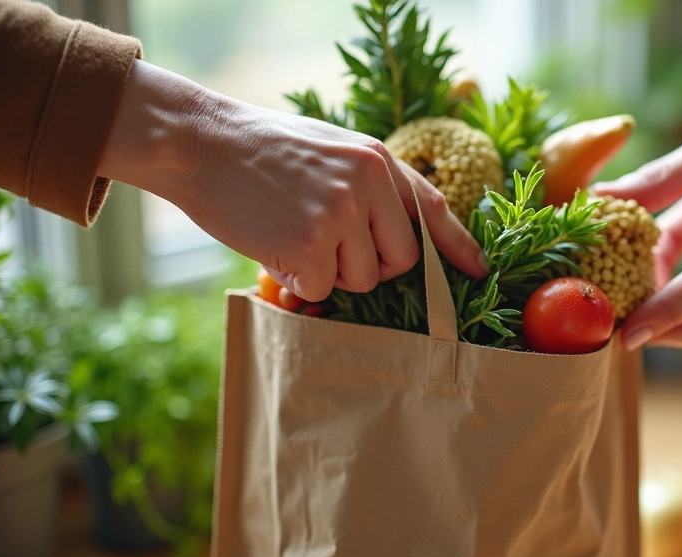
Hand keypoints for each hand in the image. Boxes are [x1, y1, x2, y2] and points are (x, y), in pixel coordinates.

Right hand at [99, 61, 487, 300]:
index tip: (481, 271)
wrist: (201, 143)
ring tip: (295, 233)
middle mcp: (366, 186)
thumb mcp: (334, 149)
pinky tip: (275, 247)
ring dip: (331, 272)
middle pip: (400, 260)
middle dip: (373, 266)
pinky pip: (322, 288)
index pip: (432, 210)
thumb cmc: (266, 150)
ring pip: (361, 280)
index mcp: (377, 160)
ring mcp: (338, 216)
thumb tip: (416, 237)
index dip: (458, 247)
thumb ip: (374, 185)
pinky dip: (300, 281)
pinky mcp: (307, 246)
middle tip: (331, 243)